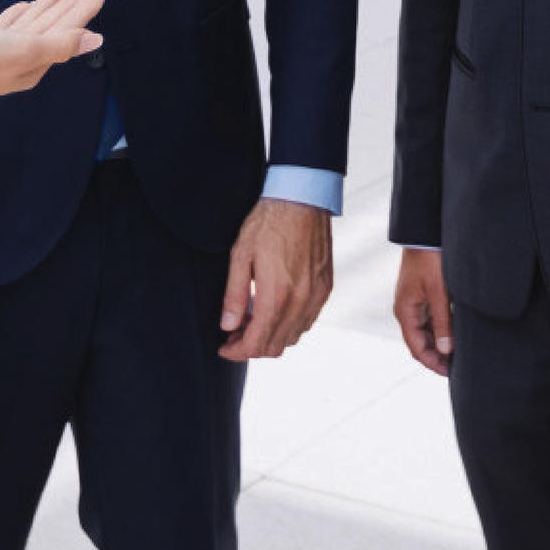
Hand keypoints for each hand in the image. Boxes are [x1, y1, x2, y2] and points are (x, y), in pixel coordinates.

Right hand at [0, 0, 106, 109]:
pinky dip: (17, 15)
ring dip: (47, 7)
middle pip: (51, 27)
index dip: (83, 10)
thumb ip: (60, 44)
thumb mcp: (23, 51)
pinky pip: (5, 28)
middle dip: (70, 7)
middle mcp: (19, 60)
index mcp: (34, 63)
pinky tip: (23, 6)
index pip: (66, 31)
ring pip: (30, 25)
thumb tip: (96, 40)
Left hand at [218, 198, 332, 361]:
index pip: (257, 343)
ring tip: (252, 320)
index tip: (224, 347)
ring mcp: (317, 296)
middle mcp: (301, 301)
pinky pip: (308, 321)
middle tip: (234, 332)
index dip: (237, 351)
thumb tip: (228, 325)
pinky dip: (289, 325)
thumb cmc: (269, 222)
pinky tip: (275, 309)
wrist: (303, 198)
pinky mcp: (326, 288)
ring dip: (271, 337)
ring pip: (293, 337)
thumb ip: (234, 295)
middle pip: (275, 346)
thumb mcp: (240, 255)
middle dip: (251, 346)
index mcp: (277, 295)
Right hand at [393, 247, 454, 376]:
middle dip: (436, 356)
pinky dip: (439, 329)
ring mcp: (413, 302)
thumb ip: (443, 322)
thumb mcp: (440, 293)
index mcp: (405, 311)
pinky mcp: (421, 294)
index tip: (449, 373)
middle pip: (419, 342)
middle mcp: (406, 309)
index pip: (416, 347)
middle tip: (456, 366)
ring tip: (457, 353)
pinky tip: (453, 333)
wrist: (425, 233)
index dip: (432, 363)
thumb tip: (445, 350)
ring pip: (424, 331)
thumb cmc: (431, 260)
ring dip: (438, 343)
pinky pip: (428, 319)